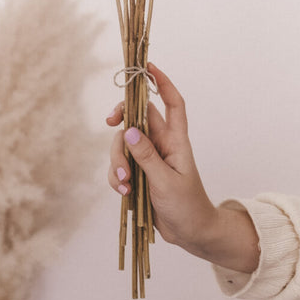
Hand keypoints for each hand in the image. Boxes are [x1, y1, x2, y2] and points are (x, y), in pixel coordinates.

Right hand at [106, 63, 259, 272]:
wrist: (191, 234)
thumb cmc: (188, 206)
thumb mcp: (166, 181)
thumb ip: (146, 157)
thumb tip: (129, 131)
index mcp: (176, 140)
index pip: (172, 103)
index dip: (163, 82)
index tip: (148, 66)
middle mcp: (161, 144)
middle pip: (136, 119)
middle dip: (120, 120)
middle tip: (109, 122)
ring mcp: (148, 159)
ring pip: (123, 145)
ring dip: (117, 161)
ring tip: (124, 183)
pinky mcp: (138, 175)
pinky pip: (119, 167)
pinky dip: (116, 177)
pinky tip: (124, 193)